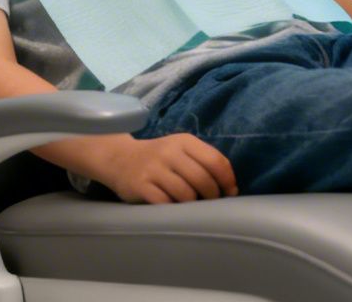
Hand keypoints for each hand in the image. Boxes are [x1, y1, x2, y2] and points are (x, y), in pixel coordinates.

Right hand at [98, 134, 237, 204]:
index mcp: (184, 141)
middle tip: (209, 203)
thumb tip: (231, 189)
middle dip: (211, 196)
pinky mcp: (141, 185)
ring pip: (186, 194)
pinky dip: (174, 209)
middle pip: (202, 179)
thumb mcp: (181, 151)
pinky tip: (174, 208)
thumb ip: (204, 163)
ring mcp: (153, 169)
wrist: (119, 159)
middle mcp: (169, 152)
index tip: (229, 193)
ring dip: (192, 204)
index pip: (216, 161)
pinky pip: (166, 203)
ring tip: (190, 205)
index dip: (227, 180)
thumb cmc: (159, 159)